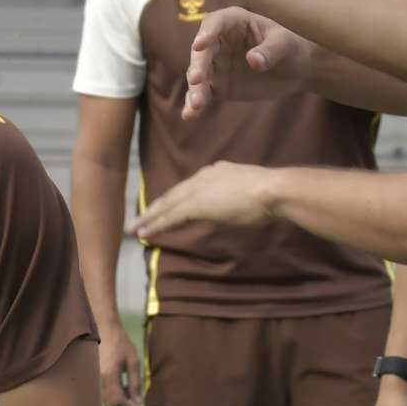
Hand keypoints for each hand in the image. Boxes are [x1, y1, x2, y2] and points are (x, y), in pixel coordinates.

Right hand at [95, 323, 146, 405]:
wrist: (104, 329)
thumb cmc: (121, 343)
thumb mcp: (133, 362)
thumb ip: (136, 383)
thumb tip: (138, 402)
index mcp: (109, 376)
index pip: (118, 401)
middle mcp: (98, 379)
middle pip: (110, 403)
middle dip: (123, 403)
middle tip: (134, 395)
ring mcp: (94, 378)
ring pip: (105, 398)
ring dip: (118, 397)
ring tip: (127, 385)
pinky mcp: (93, 375)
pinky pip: (102, 390)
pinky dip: (112, 391)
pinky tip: (120, 381)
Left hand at [134, 161, 279, 245]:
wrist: (272, 190)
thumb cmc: (269, 194)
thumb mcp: (248, 192)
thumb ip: (235, 195)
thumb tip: (234, 204)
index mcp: (216, 172)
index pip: (189, 188)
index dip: (175, 199)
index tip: (166, 207)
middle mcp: (203, 176)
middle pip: (173, 194)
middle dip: (156, 207)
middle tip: (140, 218)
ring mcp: (198, 189)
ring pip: (167, 205)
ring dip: (149, 217)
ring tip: (134, 228)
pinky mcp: (195, 204)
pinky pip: (170, 217)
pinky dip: (155, 225)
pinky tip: (144, 233)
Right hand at [182, 8, 317, 119]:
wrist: (296, 69)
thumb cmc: (292, 47)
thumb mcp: (286, 45)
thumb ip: (271, 51)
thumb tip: (253, 61)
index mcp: (234, 22)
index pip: (215, 23)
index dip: (206, 33)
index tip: (200, 45)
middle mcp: (219, 41)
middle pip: (202, 52)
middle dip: (198, 65)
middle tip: (197, 79)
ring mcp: (216, 64)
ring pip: (199, 75)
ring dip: (195, 89)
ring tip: (196, 104)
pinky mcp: (218, 85)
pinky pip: (204, 93)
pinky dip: (195, 105)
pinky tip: (189, 116)